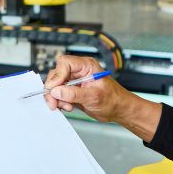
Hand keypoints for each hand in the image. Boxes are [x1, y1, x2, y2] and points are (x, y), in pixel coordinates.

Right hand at [42, 55, 162, 142]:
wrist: (118, 110)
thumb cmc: (113, 99)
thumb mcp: (93, 96)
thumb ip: (73, 94)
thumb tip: (56, 91)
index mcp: (86, 66)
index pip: (65, 63)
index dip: (57, 75)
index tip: (54, 88)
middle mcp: (78, 72)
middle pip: (56, 75)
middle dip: (54, 90)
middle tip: (54, 102)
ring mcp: (74, 82)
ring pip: (55, 86)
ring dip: (57, 98)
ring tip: (67, 106)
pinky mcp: (72, 91)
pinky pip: (59, 94)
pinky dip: (60, 102)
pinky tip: (68, 107)